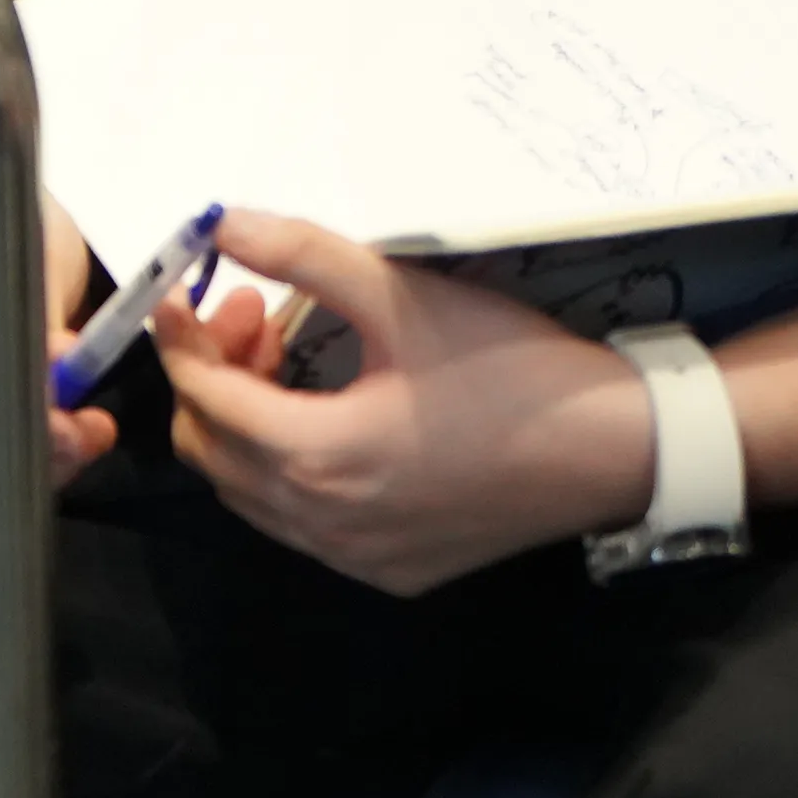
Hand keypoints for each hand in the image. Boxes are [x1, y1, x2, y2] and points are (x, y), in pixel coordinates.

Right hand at [0, 197, 124, 593]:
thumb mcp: (38, 256)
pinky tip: (5, 540)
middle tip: (87, 437)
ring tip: (70, 463)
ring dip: (3, 500)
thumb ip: (43, 315)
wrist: (23, 258)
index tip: (68, 416)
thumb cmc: (25, 244)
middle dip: (13, 458)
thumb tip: (61, 369)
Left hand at [148, 208, 656, 597]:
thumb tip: (223, 225)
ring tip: (289, 357)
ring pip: (251, 493)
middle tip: (254, 316)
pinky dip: (290, 469)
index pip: (204, 399)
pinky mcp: (391, 571)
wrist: (616, 448)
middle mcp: (324, 525)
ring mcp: (356, 558)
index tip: (185, 292)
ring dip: (248, 422)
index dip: (181, 341)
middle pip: (211, 452)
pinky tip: (333, 417)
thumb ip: (303, 256)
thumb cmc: (510, 368)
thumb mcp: (403, 297)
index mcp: (319, 458)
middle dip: (213, 378)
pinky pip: (303, 524)